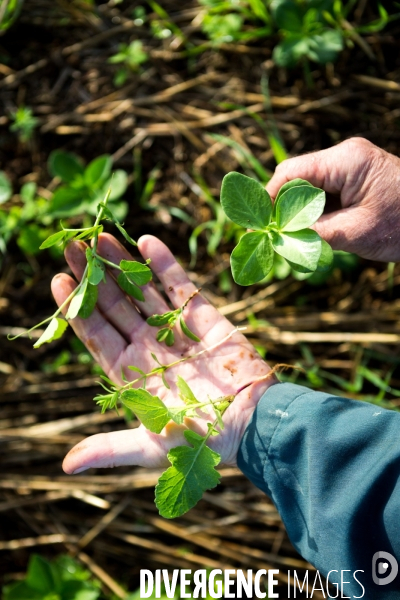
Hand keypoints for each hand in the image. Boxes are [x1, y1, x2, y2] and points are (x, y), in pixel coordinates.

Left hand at [52, 234, 275, 473]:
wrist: (253, 425)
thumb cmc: (201, 441)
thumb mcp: (151, 446)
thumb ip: (109, 448)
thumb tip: (65, 466)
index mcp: (131, 374)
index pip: (95, 334)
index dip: (76, 309)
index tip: (57, 280)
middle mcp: (148, 347)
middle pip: (113, 305)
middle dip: (93, 276)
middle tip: (73, 246)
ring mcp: (174, 330)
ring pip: (142, 289)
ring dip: (122, 263)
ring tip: (101, 237)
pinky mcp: (203, 317)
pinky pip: (179, 286)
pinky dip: (164, 264)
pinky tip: (145, 241)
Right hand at [266, 137, 399, 261]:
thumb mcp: (353, 233)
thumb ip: (312, 231)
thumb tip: (277, 236)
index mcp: (345, 160)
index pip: (291, 173)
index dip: (269, 198)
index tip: (257, 224)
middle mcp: (344, 156)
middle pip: (296, 178)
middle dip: (280, 207)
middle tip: (268, 234)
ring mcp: (349, 166)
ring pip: (307, 187)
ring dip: (295, 211)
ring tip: (285, 236)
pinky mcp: (353, 179)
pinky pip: (322, 193)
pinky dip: (311, 212)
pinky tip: (305, 230)